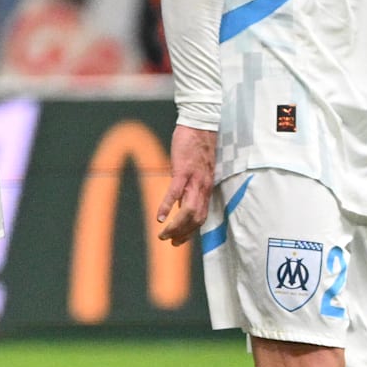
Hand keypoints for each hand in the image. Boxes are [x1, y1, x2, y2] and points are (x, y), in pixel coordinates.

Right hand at [156, 124, 218, 245]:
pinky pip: (175, 192)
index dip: (190, 232)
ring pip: (188, 211)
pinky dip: (167, 206)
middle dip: (182, 234)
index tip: (179, 241)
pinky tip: (159, 216)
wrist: (202, 125)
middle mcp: (203, 187)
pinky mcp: (183, 170)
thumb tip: (178, 199)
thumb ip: (191, 185)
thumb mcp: (198, 170)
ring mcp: (194, 179)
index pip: (201, 217)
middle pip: (196, 218)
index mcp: (206, 188)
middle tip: (169, 241)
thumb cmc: (198, 145)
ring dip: (175, 226)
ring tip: (162, 234)